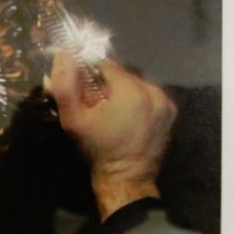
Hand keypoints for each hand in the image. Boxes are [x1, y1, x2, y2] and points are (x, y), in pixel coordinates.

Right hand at [47, 54, 176, 219]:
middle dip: (109, 85)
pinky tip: (128, 118)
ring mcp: (165, 102)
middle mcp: (153, 90)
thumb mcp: (73, 119)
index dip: (92, 73)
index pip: (107, 64)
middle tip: (97, 103)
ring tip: (113, 113)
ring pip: (138, 85)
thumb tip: (63, 55)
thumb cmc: (97, 149)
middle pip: (124, 75)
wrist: (125, 179)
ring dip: (124, 92)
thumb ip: (66, 85)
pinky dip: (138, 102)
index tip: (84, 88)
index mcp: (131, 89)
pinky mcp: (170, 113)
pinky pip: (150, 97)